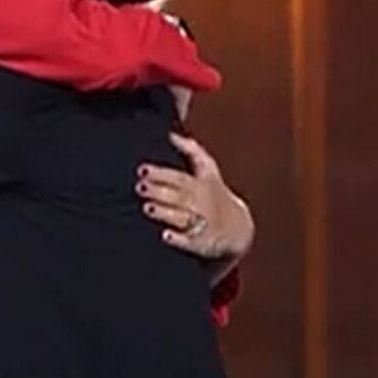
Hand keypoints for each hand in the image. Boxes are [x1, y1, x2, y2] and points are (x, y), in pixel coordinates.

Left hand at [138, 134, 253, 262]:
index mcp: (200, 184)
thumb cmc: (215, 194)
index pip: (179, 177)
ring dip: (165, 212)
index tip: (142, 170)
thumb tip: (171, 134)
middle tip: (140, 187)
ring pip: (182, 216)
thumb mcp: (209, 170)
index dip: (161, 173)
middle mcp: (200, 203)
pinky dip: (179, 239)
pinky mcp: (201, 243)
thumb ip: (192, 150)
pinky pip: (190, 242)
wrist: (237, 228)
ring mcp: (202, 223)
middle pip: (178, 195)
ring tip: (147, 208)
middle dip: (159, 191)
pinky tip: (165, 236)